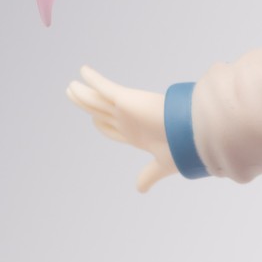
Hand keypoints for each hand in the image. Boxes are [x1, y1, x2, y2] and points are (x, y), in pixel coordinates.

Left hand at [67, 66, 175, 192]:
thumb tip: (140, 190)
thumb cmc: (182, 149)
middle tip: (72, 93)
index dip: (101, 124)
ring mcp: (126, 109)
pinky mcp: (127, 99)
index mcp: (136, 135)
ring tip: (69, 87)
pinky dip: (93, 79)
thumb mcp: (161, 166)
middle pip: (100, 111)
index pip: (112, 129)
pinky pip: (104, 87)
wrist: (191, 134)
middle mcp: (128, 120)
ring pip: (96, 100)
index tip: (93, 120)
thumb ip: (148, 176)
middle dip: (86, 104)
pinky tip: (83, 71)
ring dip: (82, 93)